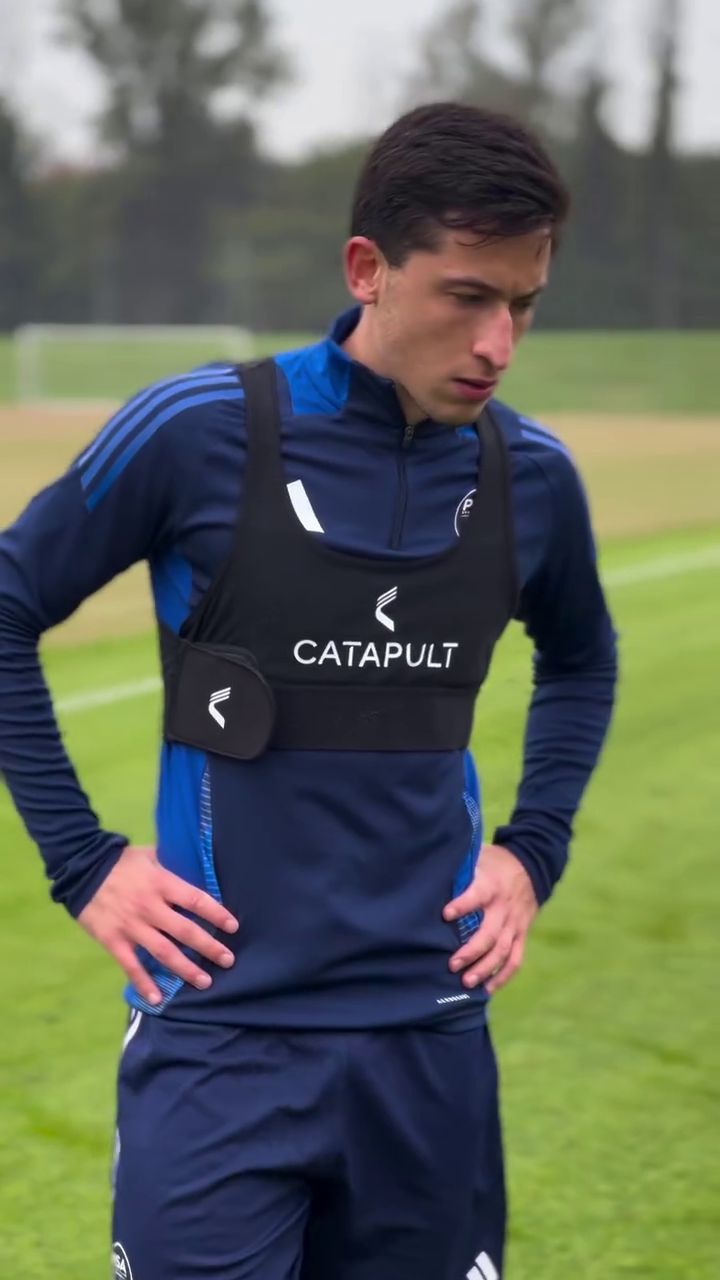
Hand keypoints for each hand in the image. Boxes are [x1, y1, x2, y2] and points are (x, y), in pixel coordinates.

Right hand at [78, 845, 238, 1005]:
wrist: (81, 868)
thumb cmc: (121, 860)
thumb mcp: (150, 855)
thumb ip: (172, 865)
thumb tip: (198, 868)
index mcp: (161, 883)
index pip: (196, 900)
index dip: (216, 914)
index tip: (233, 927)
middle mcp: (149, 907)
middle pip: (185, 931)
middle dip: (209, 947)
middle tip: (228, 960)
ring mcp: (131, 926)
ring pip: (164, 952)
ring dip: (186, 969)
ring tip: (205, 981)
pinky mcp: (112, 940)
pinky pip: (130, 965)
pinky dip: (144, 983)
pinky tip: (158, 997)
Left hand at [443, 844, 537, 994]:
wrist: (532, 866)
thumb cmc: (494, 863)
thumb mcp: (478, 857)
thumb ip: (459, 868)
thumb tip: (429, 873)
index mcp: (491, 886)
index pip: (477, 896)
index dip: (463, 905)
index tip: (445, 914)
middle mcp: (504, 908)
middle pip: (489, 934)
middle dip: (471, 951)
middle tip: (452, 965)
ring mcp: (515, 924)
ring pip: (502, 951)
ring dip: (484, 968)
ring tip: (466, 982)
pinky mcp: (521, 934)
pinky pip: (515, 959)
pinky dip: (503, 976)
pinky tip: (488, 989)